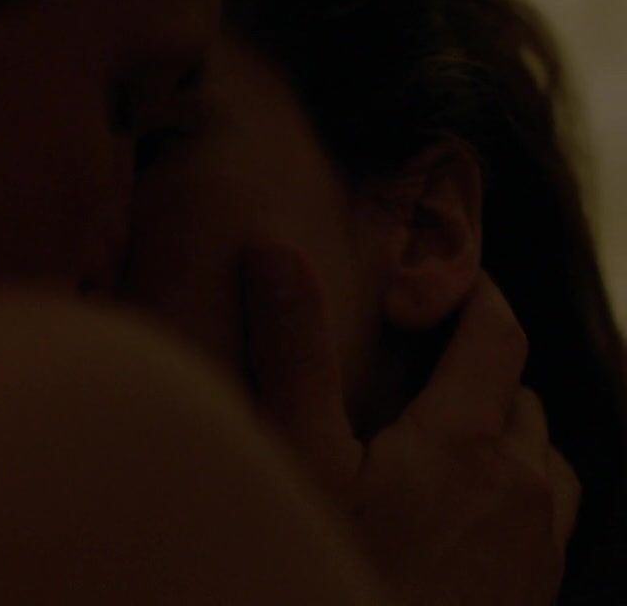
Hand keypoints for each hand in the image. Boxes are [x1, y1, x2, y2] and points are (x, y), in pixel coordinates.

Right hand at [241, 242, 579, 605]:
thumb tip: (273, 248)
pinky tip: (465, 516)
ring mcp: (538, 548)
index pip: (496, 336)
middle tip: (426, 367)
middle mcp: (522, 487)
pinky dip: (516, 492)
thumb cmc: (339, 565)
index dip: (478, 297)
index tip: (453, 281)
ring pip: (544, 460)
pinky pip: (547, 518)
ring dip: (506, 435)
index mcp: (468, 440)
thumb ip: (291, 349)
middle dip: (482, 370)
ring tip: (451, 440)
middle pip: (520, 398)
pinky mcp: (536, 595)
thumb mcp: (298, 456)